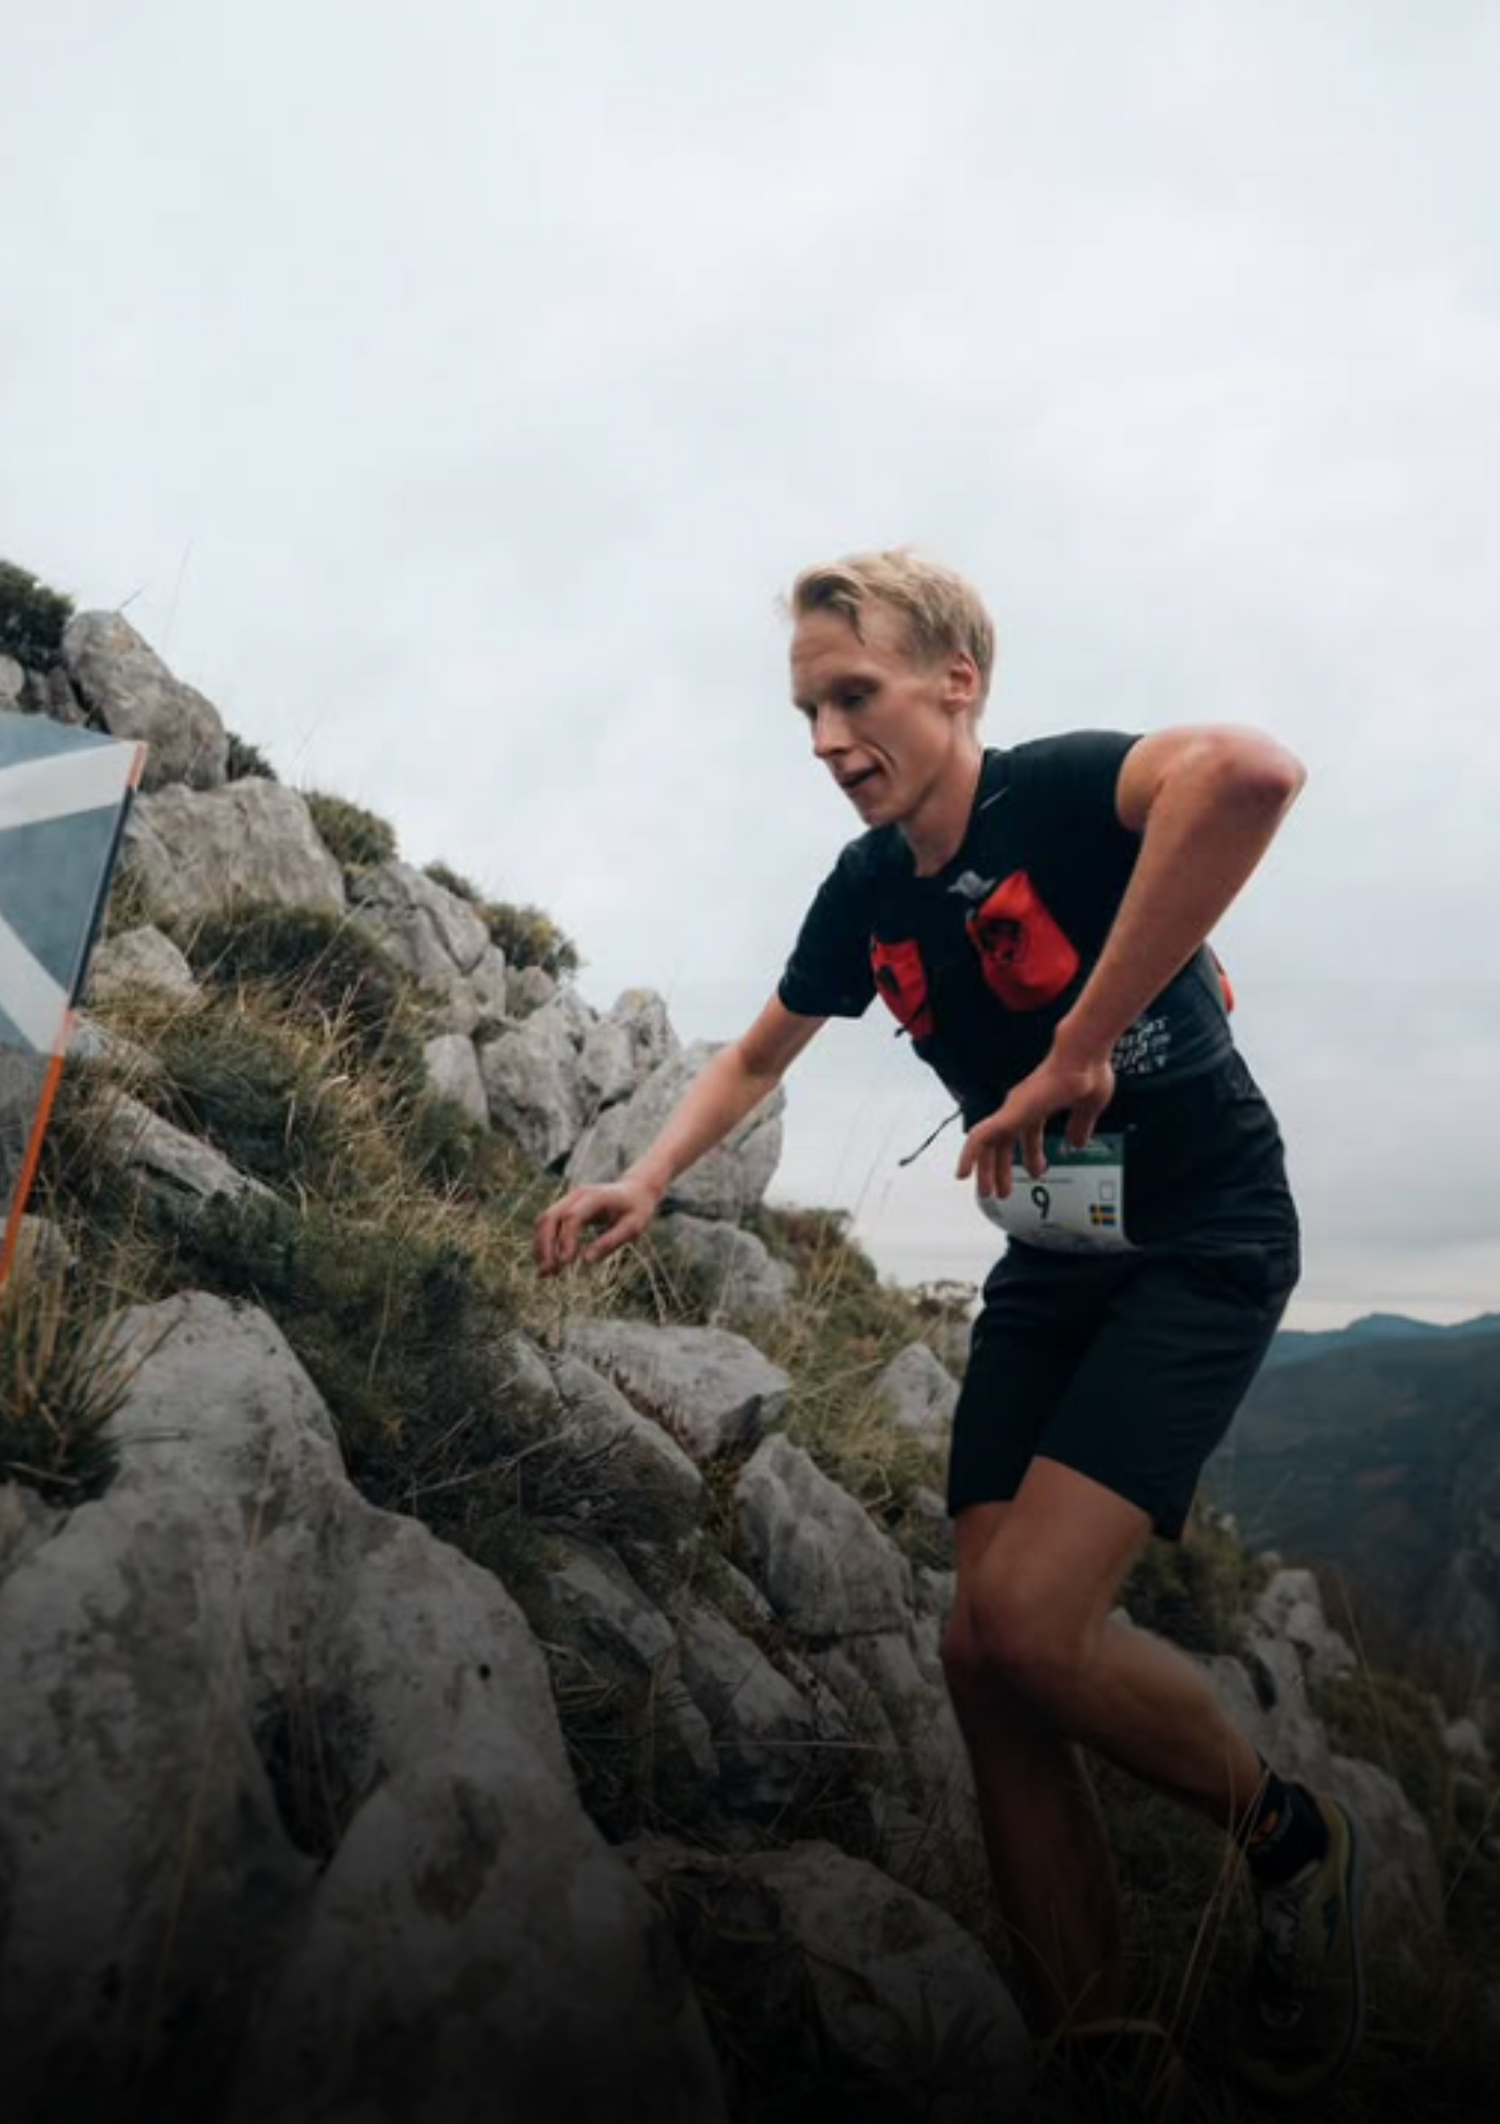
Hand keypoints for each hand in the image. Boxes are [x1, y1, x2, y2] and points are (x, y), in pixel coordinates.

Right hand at [533, 1174, 662, 1276]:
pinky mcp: (564, 1208)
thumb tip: (586, 1261)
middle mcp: (576, 1195)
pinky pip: (547, 1225)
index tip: (565, 1263)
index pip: (572, 1216)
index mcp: (595, 1197)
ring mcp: (568, 1200)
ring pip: (544, 1221)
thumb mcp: (633, 1227)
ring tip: (545, 1273)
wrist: (635, 1191)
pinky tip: (548, 1263)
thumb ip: (610, 1242)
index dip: (566, 1240)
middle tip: (547, 1272)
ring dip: (541, 1247)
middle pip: (550, 1217)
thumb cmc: (636, 1210)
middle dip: (545, 1246)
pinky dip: (544, 1244)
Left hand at [956, 1045, 1115, 1198]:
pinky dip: (969, 1155)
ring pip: (989, 1144)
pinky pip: (980, 1137)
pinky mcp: (1009, 1113)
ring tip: (985, 1192)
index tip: (1036, 1173)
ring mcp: (1013, 1110)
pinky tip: (964, 1173)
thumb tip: (1078, 1142)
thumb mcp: (1087, 1108)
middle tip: (1002, 1192)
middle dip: (1003, 1169)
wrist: (1083, 1056)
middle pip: (1004, 1143)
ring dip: (986, 1169)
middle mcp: (1022, 1108)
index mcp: (1039, 1105)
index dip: (1031, 1156)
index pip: (1028, 1134)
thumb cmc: (1088, 1072)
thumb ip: (1080, 1125)